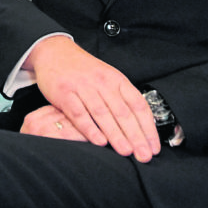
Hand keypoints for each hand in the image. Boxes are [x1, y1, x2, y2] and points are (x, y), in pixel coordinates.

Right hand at [23, 36, 159, 161]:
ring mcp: (83, 87)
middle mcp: (102, 82)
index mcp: (116, 79)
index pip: (138, 104)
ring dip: (116, 135)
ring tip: (126, 152)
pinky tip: (99, 141)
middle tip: (144, 155)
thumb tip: (141, 126)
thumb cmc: (83, 69)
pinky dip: (90, 129)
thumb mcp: (107, 77)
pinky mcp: (64, 93)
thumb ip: (121, 98)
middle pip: (123, 112)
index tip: (153, 145)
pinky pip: (79, 114)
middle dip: (136, 136)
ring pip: (103, 114)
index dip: (148, 127)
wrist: (55, 51)